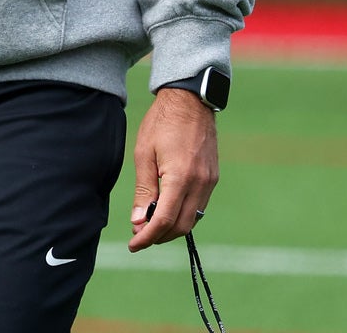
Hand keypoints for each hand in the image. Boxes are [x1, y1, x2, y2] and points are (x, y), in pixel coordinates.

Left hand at [127, 86, 217, 251]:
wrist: (190, 100)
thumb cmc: (162, 123)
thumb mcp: (144, 154)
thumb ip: (143, 190)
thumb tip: (138, 221)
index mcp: (180, 177)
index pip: (164, 220)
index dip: (147, 237)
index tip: (133, 245)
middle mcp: (200, 183)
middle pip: (181, 226)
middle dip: (159, 236)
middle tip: (138, 234)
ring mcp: (210, 181)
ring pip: (192, 219)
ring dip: (171, 227)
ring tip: (149, 223)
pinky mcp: (213, 178)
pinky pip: (199, 206)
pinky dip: (182, 214)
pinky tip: (166, 209)